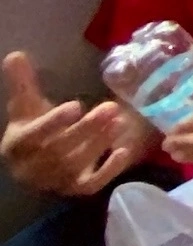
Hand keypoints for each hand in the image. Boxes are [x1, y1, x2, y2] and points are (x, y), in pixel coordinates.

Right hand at [3, 51, 150, 196]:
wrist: (34, 163)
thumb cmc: (33, 128)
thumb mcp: (25, 106)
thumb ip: (22, 83)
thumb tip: (16, 54)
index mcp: (17, 145)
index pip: (33, 136)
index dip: (53, 122)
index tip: (76, 105)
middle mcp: (31, 168)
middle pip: (59, 151)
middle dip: (86, 130)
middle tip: (111, 108)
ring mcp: (53, 182)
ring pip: (75, 166)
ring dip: (98, 144)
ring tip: (119, 121)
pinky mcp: (74, 191)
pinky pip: (91, 185)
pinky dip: (108, 171)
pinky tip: (124, 152)